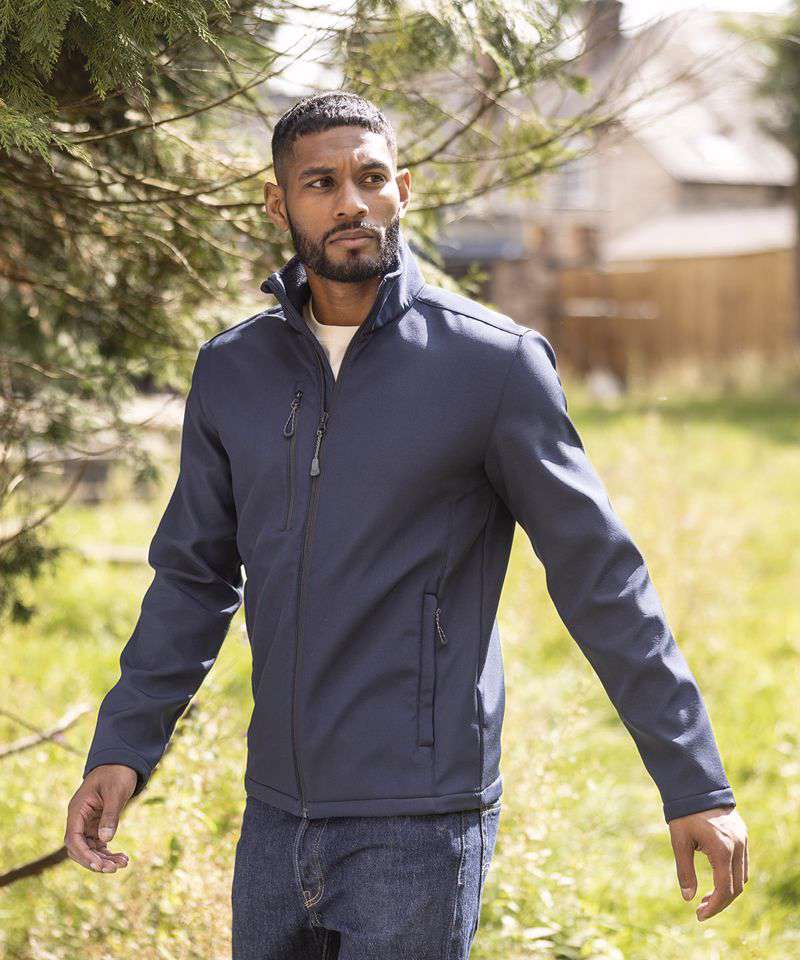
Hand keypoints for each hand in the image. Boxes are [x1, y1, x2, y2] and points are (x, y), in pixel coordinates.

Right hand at [64, 764, 136, 872]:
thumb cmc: (117, 773)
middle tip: (114, 868)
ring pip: (90, 849)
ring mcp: (87, 823)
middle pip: (79, 848)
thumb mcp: (116, 792)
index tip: (98, 865)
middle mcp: (79, 818)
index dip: (83, 854)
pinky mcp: (97, 824)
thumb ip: (110, 815)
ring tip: (123, 863)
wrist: (122, 762)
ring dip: (104, 859)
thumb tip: (106, 840)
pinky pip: (99, 844)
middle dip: (94, 861)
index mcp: (78, 809)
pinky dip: (108, 852)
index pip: (73, 838)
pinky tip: (123, 858)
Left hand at [668, 804, 747, 920]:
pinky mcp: (742, 835)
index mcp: (722, 850)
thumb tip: (688, 898)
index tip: (699, 916)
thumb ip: (684, 870)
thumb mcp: (680, 841)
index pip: (725, 890)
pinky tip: (716, 878)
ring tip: (706, 897)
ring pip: (742, 877)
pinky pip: (742, 863)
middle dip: (720, 902)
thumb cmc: (685, 813)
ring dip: (727, 890)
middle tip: (701, 909)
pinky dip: (732, 876)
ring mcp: (742, 841)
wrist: (697, 785)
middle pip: (736, 887)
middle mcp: (738, 847)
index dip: (714, 907)